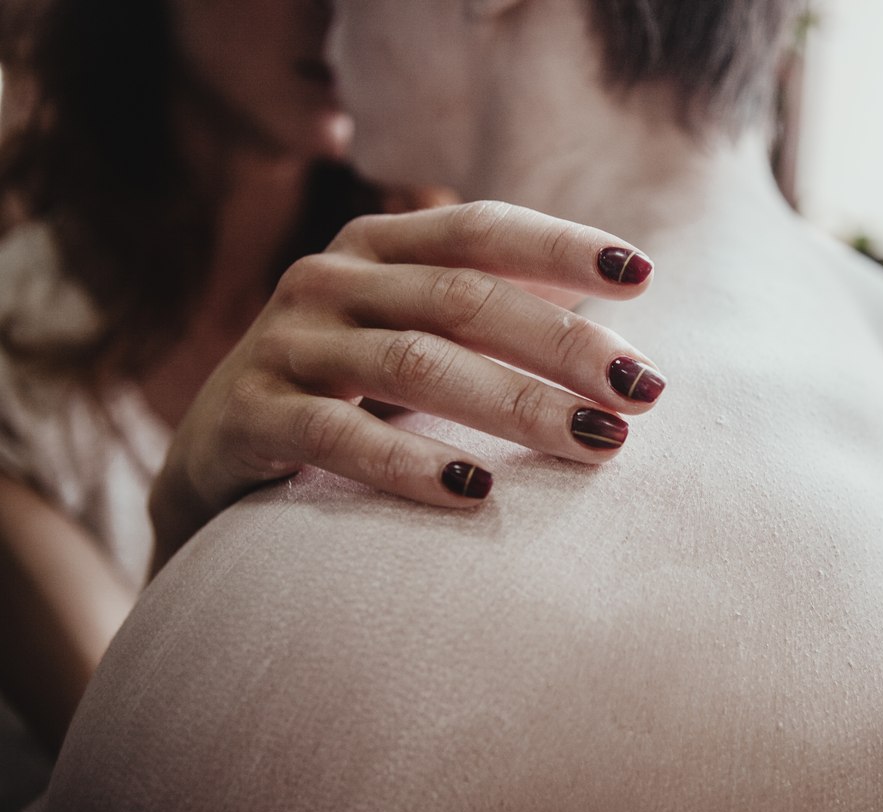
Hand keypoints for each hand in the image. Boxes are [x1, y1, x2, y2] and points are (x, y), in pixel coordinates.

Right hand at [149, 201, 664, 571]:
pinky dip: (411, 464)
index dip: (561, 247)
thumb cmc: (349, 389)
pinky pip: (338, 436)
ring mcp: (286, 343)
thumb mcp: (414, 333)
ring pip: (415, 362)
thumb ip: (491, 312)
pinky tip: (477, 493)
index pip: (481, 229)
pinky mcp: (249, 415)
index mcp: (378, 246)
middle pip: (464, 298)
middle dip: (563, 346)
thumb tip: (618, 322)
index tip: (642, 276)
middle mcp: (330, 278)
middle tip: (642, 392)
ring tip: (596, 443)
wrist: (220, 452)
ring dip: (516, 404)